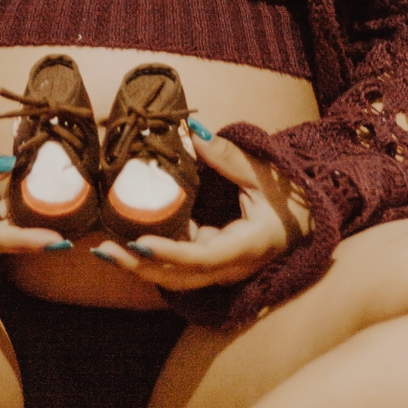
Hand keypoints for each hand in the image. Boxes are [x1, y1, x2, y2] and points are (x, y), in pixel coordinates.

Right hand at [0, 139, 64, 256]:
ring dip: (25, 219)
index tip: (58, 241)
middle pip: (5, 238)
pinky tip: (24, 192)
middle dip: (39, 229)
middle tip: (79, 221)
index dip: (28, 240)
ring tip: (61, 202)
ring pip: (1, 232)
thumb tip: (10, 167)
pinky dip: (8, 213)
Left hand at [92, 127, 310, 290]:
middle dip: (139, 266)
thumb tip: (191, 129)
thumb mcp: (260, 172)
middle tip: (103, 250)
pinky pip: (176, 266)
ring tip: (103, 251)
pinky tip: (122, 242)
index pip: (203, 257)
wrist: (304, 220)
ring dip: (138, 266)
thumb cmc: (285, 196)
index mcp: (247, 247)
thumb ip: (226, 155)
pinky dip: (150, 257)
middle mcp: (230, 268)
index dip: (171, 253)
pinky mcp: (209, 264)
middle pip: (179, 277)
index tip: (141, 242)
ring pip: (174, 278)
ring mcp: (219, 271)